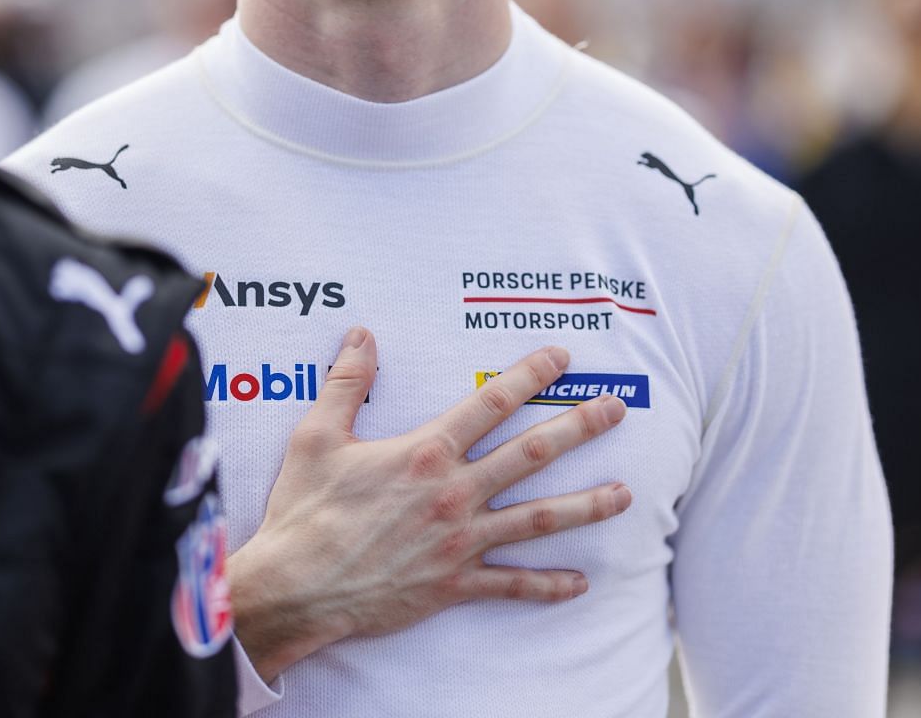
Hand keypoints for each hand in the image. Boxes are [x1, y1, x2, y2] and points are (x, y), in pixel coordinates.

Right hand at [228, 327, 631, 681]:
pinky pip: (510, 585)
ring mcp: (459, 540)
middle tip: (616, 411)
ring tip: (624, 494)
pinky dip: (547, 585)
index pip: (491, 403)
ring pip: (536, 519)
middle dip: (580, 429)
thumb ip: (347, 382)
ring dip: (584, 505)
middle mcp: (454, 493)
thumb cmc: (304, 511)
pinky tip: (580, 582)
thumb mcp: (317, 436)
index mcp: (426, 452)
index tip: (562, 358)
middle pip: (531, 454)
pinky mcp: (454, 584)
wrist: (295, 587)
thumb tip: (361, 334)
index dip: (530, 375)